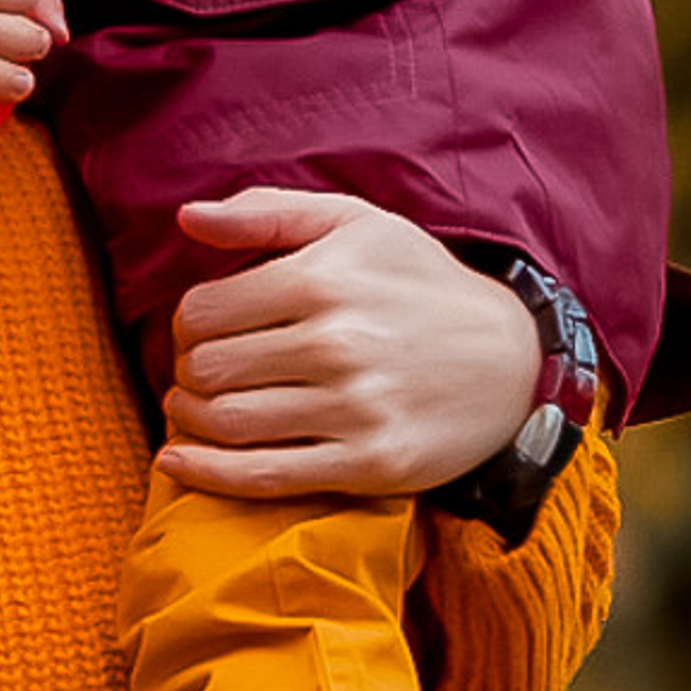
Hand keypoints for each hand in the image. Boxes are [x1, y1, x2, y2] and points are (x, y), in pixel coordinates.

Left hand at [158, 192, 541, 501]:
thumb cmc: (421, 285)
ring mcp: (353, 409)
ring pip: (226, 423)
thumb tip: (186, 217)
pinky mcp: (369, 463)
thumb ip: (266, 213)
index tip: (203, 330)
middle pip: (206, 369)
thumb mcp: (356, 224)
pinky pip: (263, 477)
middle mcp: (336, 343)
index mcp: (323, 279)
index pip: (202, 312)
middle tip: (201, 372)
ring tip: (194, 409)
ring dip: (192, 419)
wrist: (513, 361)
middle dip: (187, 371)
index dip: (187, 323)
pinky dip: (206, 473)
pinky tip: (178, 462)